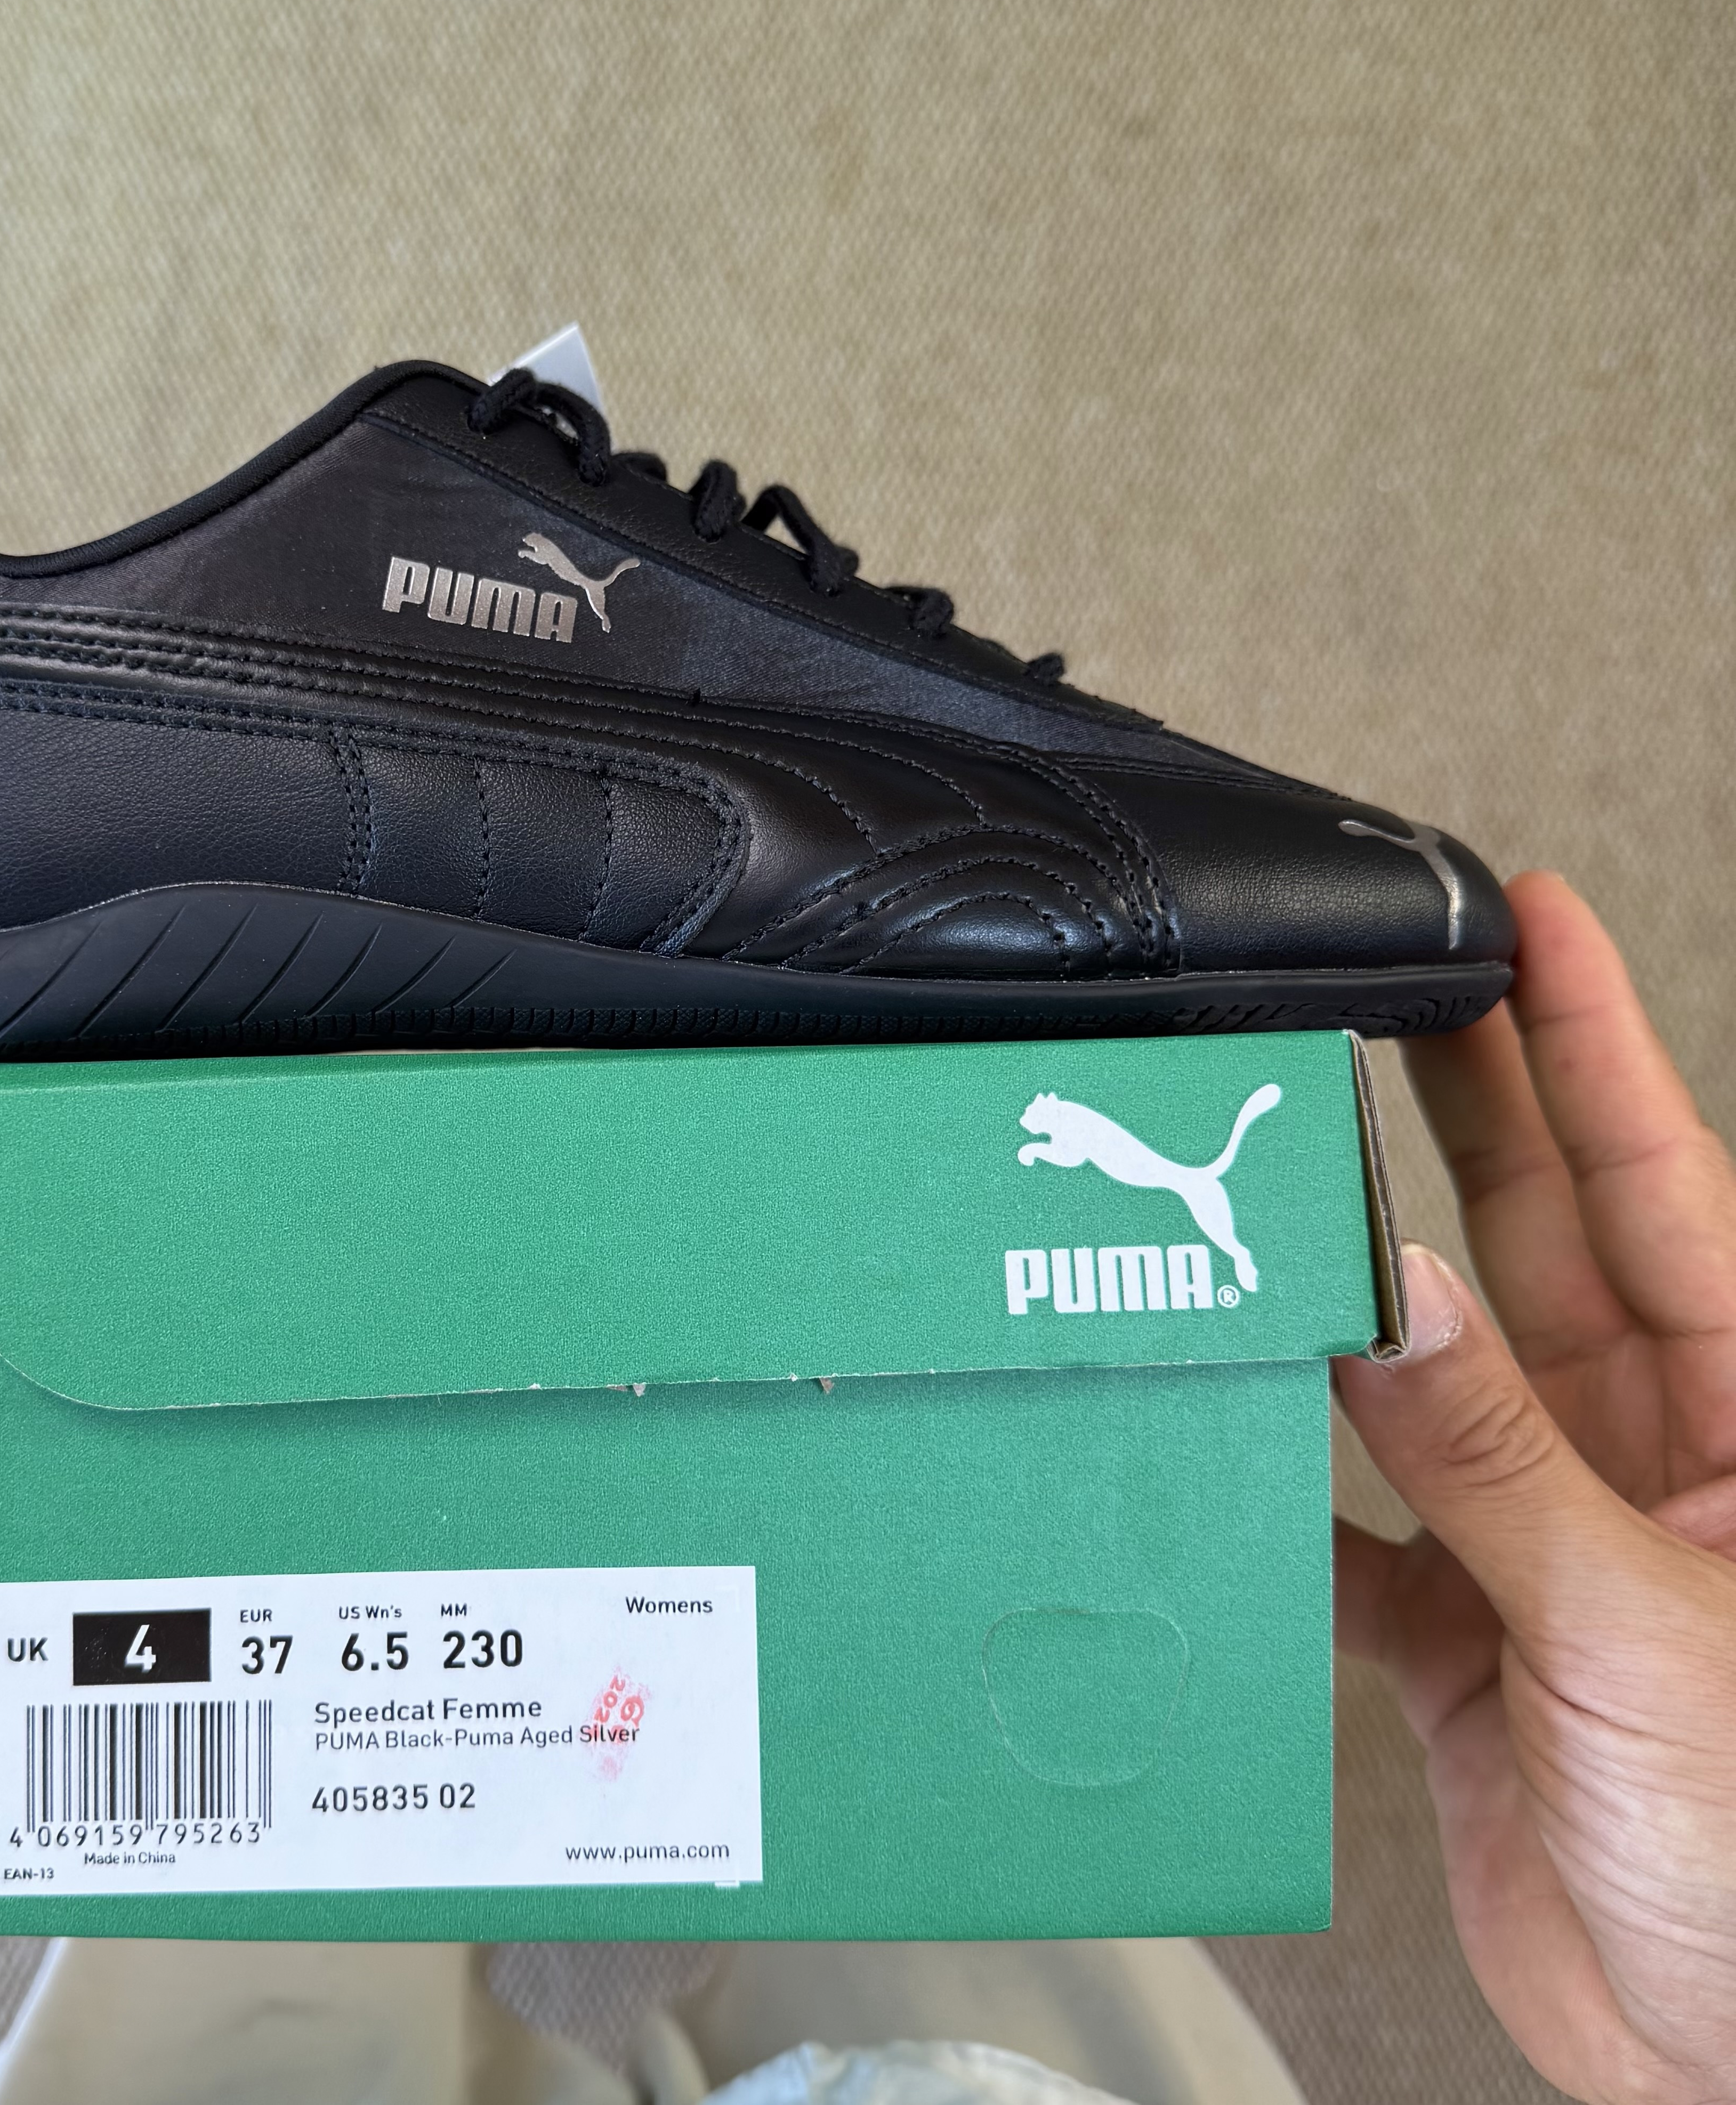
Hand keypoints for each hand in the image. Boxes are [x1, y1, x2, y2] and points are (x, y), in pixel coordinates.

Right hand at [1335, 873, 1735, 2104]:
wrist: (1725, 2073)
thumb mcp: (1642, 1639)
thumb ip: (1501, 1466)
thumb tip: (1393, 1305)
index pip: (1664, 1185)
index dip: (1593, 1044)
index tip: (1530, 921)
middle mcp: (1650, 1468)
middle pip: (1544, 1247)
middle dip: (1466, 1116)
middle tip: (1392, 995)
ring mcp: (1553, 1550)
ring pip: (1434, 1380)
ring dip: (1348, 1299)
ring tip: (1268, 1194)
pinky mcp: (1471, 1643)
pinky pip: (1357, 1535)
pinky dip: (1284, 1499)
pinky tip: (1225, 1454)